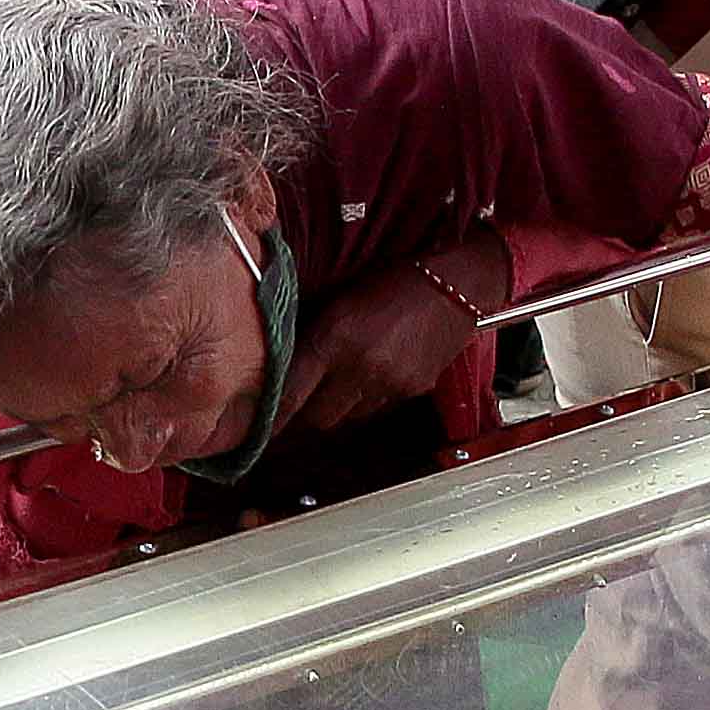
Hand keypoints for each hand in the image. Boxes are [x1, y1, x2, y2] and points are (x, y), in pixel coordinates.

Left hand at [274, 262, 480, 434]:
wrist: (457, 283)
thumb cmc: (395, 279)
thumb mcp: (341, 298)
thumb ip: (311, 332)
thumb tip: (281, 360)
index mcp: (335, 338)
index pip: (290, 395)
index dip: (269, 419)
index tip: (252, 430)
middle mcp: (360, 367)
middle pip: (317, 418)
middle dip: (300, 418)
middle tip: (290, 411)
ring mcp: (389, 384)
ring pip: (346, 419)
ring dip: (332, 412)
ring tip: (327, 394)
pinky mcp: (411, 391)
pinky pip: (375, 411)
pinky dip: (362, 405)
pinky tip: (362, 384)